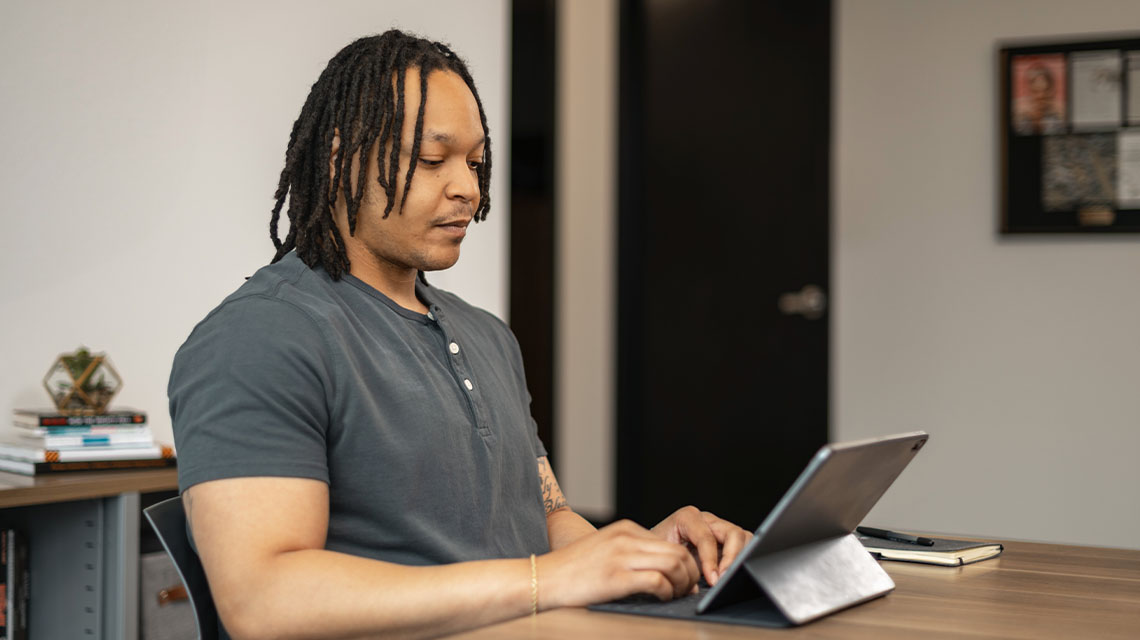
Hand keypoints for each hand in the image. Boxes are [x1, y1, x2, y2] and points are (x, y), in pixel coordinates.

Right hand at [536, 520, 700, 609]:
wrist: (544, 578)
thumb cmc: (573, 570)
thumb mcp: (605, 550)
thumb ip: (631, 553)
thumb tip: (663, 571)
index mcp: (625, 529)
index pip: (670, 543)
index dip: (684, 564)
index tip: (684, 581)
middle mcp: (626, 538)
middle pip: (677, 552)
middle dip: (689, 574)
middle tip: (686, 590)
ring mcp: (621, 556)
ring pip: (673, 565)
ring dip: (682, 584)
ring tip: (675, 596)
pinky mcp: (616, 577)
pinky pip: (657, 581)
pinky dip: (667, 592)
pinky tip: (661, 599)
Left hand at [651, 506, 751, 586]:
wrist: (656, 550)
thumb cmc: (657, 551)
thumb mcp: (664, 555)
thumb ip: (678, 563)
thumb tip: (694, 584)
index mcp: (688, 517)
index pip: (707, 538)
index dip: (711, 560)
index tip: (712, 580)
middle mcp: (707, 519)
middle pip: (732, 533)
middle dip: (732, 558)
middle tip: (724, 579)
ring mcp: (719, 528)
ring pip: (743, 537)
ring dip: (740, 558)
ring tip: (729, 578)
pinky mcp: (727, 540)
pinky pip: (744, 546)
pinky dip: (742, 559)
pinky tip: (731, 573)